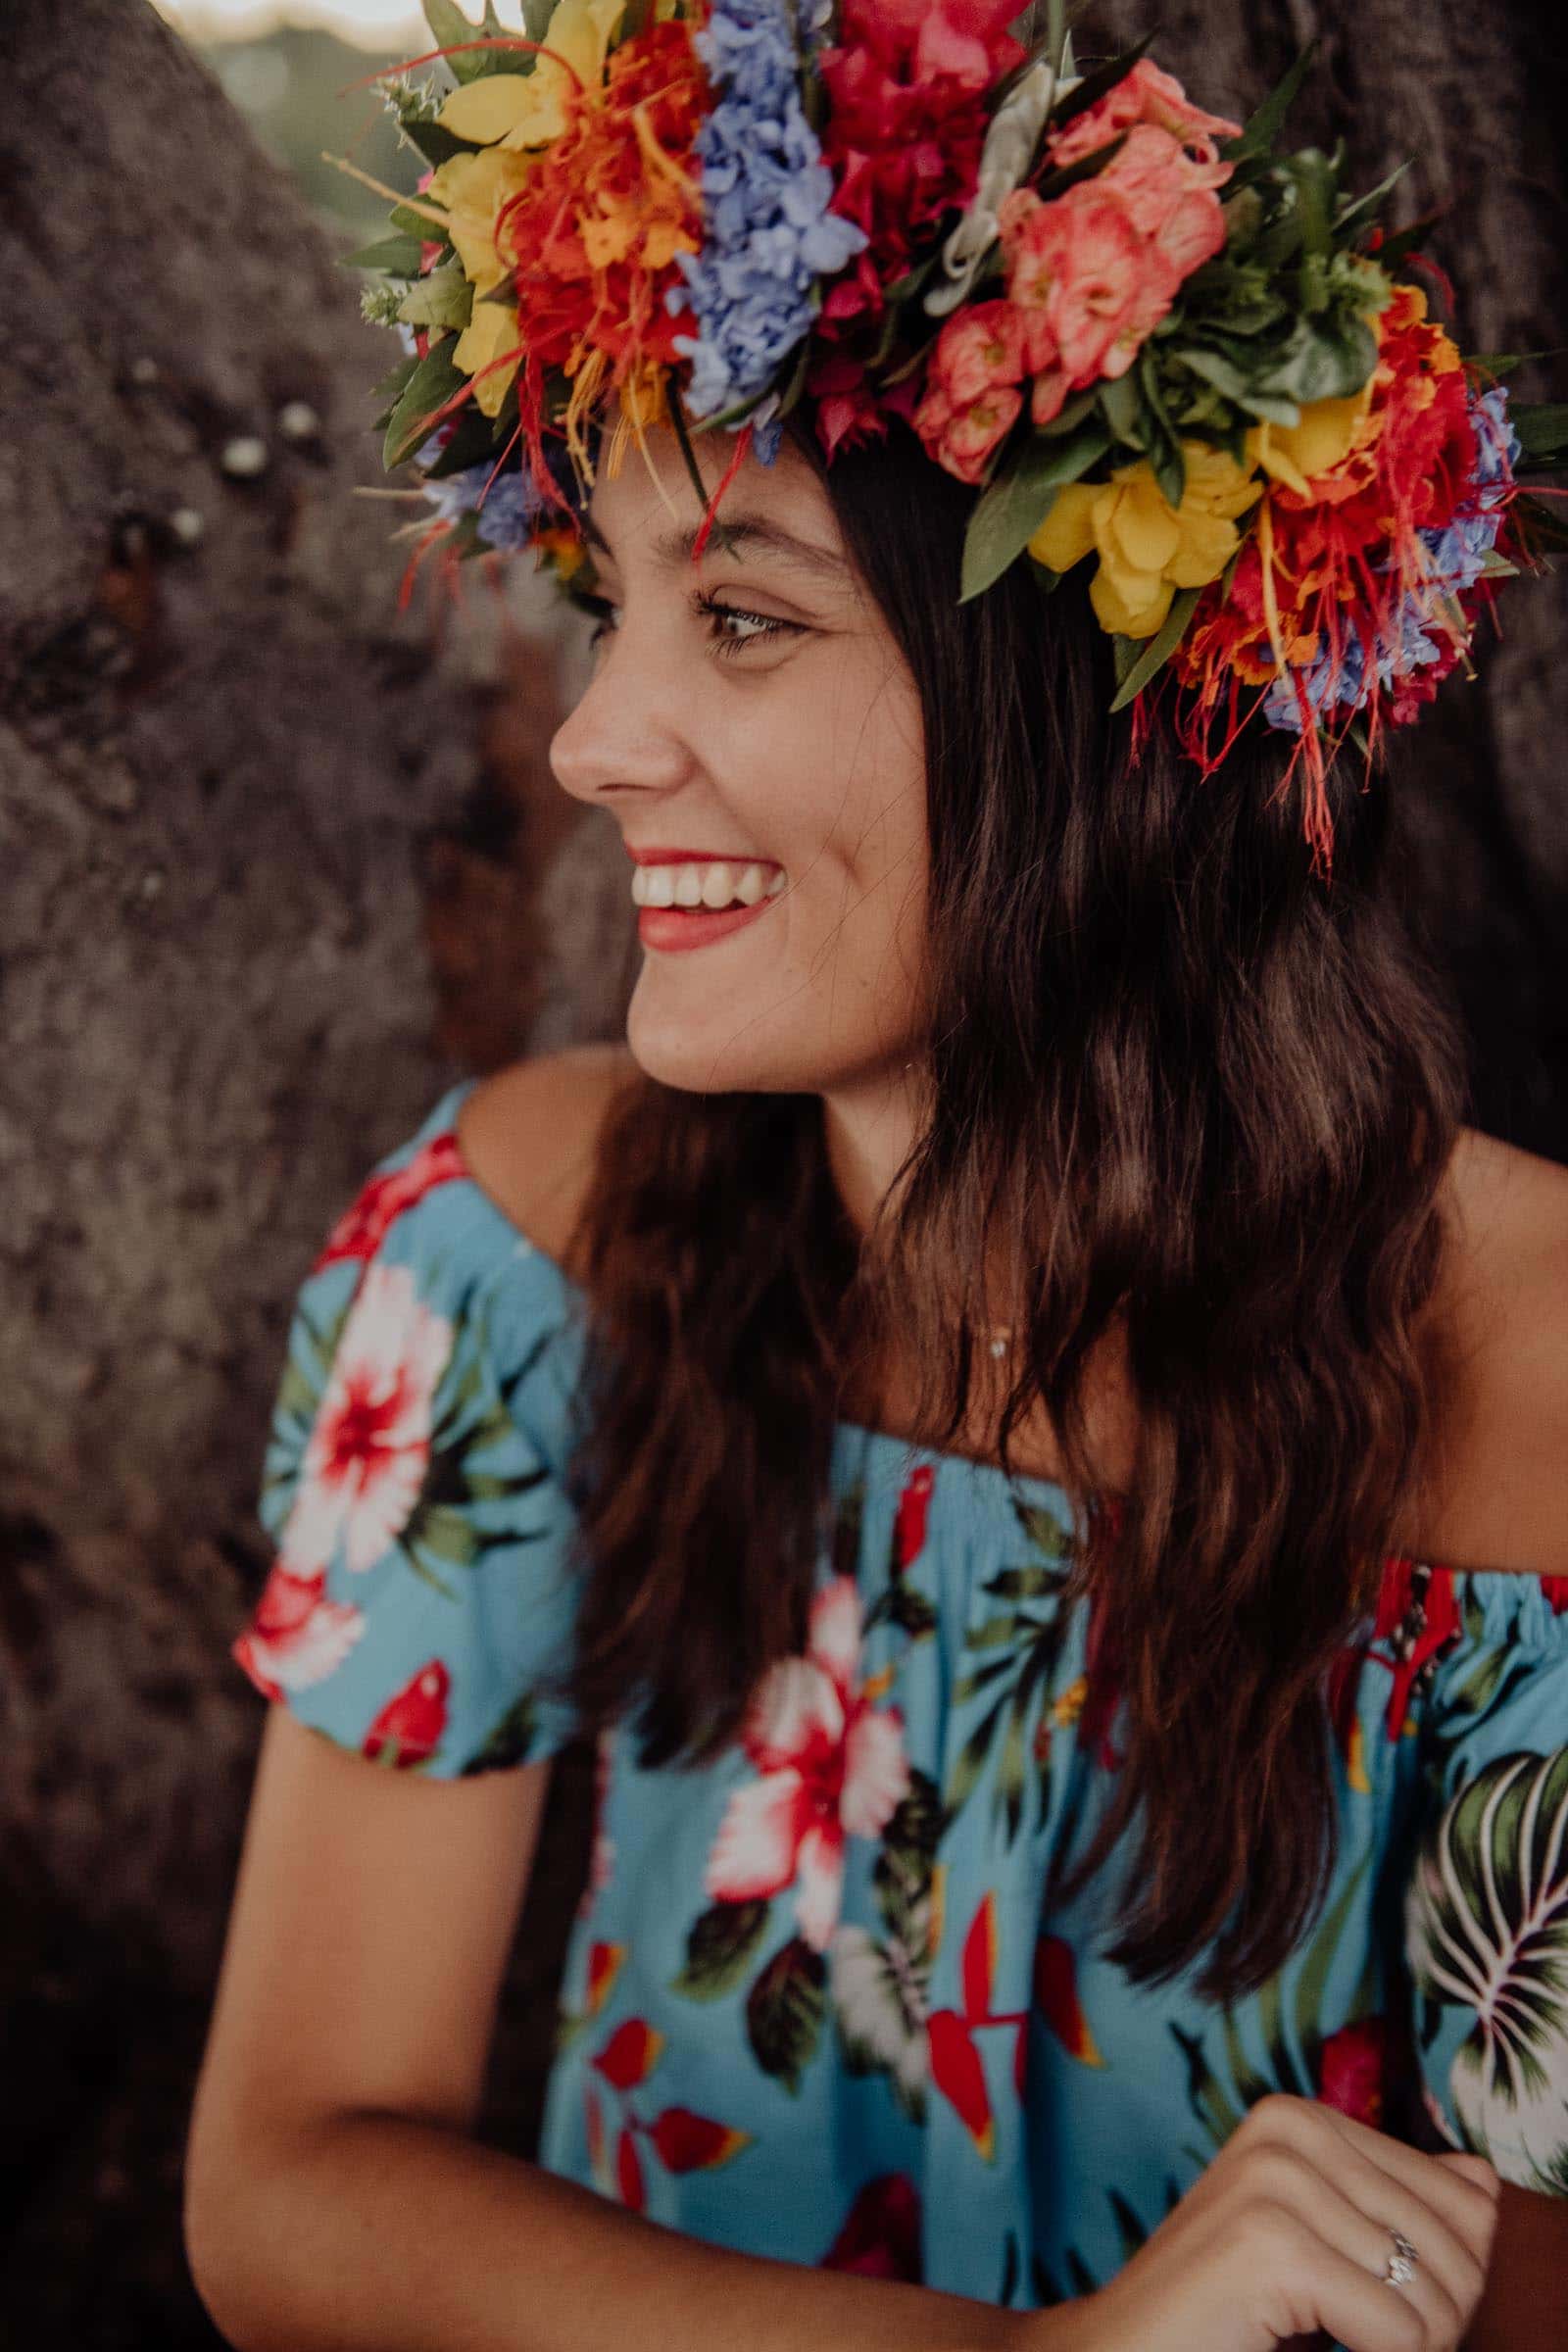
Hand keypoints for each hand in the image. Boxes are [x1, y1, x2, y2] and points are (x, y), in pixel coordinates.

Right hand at [1030, 2093, 1499, 2351]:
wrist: (1122, 2350)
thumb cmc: (1227, 2310)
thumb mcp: (1321, 2238)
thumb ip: (1397, 2201)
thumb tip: (1483, 2180)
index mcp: (1300, 2116)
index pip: (1463, 2199)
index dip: (1442, 2276)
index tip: (1368, 2298)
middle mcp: (1288, 2127)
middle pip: (1457, 2247)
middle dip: (1432, 2314)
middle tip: (1355, 2331)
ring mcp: (1276, 2178)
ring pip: (1435, 2297)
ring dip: (1403, 2346)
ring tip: (1328, 2338)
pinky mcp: (1270, 2242)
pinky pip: (1400, 2334)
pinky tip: (1305, 2345)